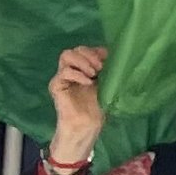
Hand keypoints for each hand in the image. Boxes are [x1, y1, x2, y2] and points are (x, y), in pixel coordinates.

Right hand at [45, 45, 107, 166]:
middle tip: (101, 67)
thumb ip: (109, 70)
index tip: (108, 59)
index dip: (97, 51)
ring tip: (94, 73)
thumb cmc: (99, 106)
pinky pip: (64, 72)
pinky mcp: (56, 85)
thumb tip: (118, 56)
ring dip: (83, 61)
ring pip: (67, 55)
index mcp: (86, 67)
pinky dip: (77, 74)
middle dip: (90, 55)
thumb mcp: (108, 84)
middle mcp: (73, 69)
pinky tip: (88, 82)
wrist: (87, 125)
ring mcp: (63, 76)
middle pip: (77, 49)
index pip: (87, 49)